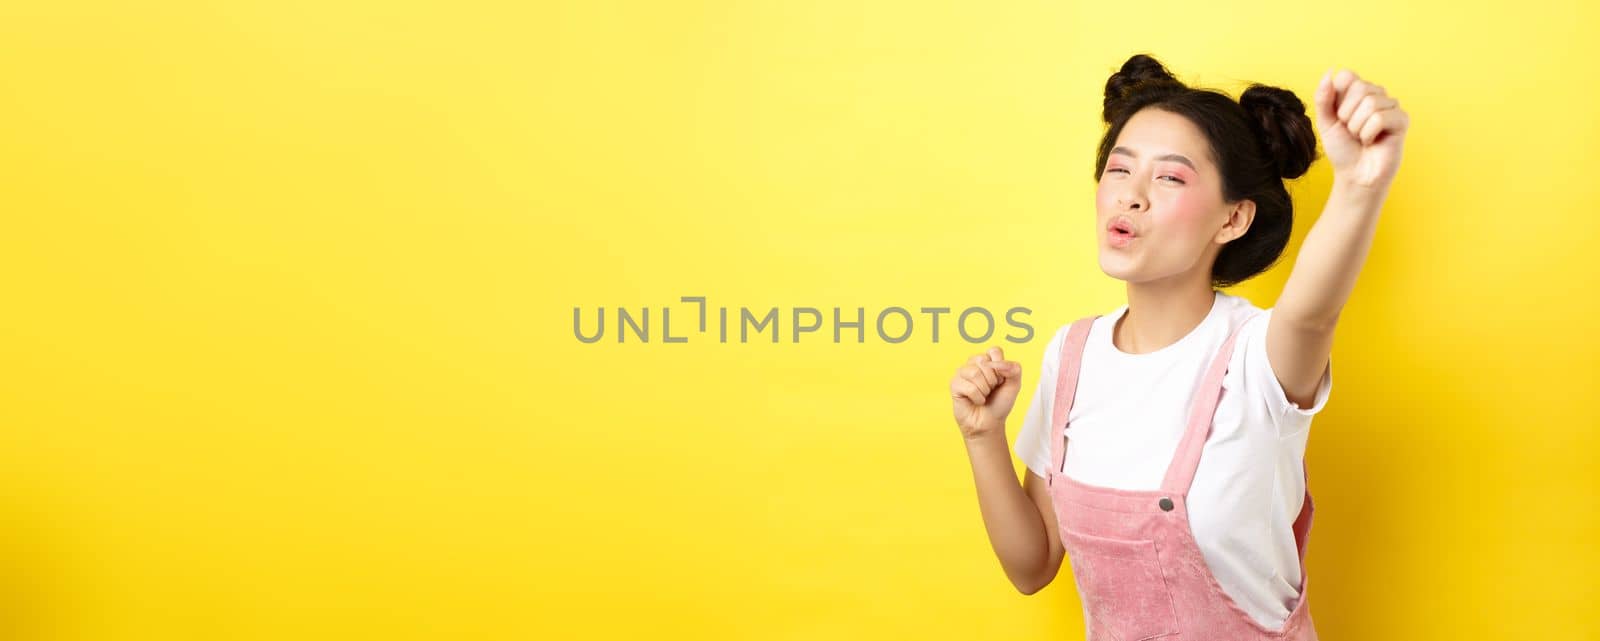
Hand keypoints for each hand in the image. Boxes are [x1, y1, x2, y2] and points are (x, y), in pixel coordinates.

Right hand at [949, 346, 1021, 439]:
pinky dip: (977, 398)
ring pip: (975, 373)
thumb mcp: (1014, 385)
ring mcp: (962, 372)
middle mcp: (973, 363)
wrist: (989, 423)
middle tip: (991, 390)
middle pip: (984, 362)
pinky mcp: (954, 384)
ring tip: (983, 395)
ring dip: (984, 390)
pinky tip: (976, 401)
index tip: (1001, 380)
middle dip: (993, 381)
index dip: (1001, 368)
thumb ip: (1014, 369)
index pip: (994, 351)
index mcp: (988, 360)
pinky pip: (969, 387)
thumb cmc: (999, 403)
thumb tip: (998, 364)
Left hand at [1314, 68, 1409, 190]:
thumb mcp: (1325, 122)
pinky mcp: (1402, 120)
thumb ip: (1324, 98)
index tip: (1338, 117)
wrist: (1354, 175)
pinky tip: (1372, 141)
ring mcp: (1391, 106)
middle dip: (1347, 115)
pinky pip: (1380, 118)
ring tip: (1361, 137)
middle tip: (1350, 131)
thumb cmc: (1342, 149)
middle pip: (1359, 87)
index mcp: (1358, 92)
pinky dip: (1369, 133)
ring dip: (1357, 127)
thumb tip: (1329, 71)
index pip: (1347, 76)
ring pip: (1370, 103)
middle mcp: (1376, 94)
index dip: (1337, 98)